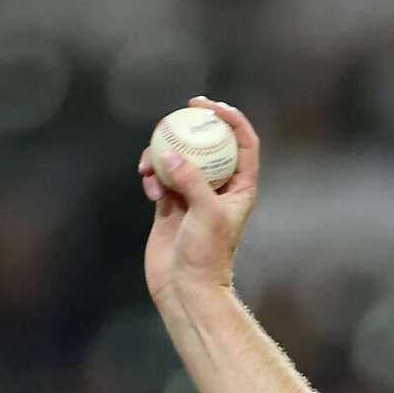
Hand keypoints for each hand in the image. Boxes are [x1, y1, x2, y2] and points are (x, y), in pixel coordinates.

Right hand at [139, 96, 260, 299]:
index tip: (210, 106)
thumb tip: (169, 151)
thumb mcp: (206, 214)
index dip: (232, 119)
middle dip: (193, 125)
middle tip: (179, 110)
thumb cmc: (206, 255)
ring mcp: (193, 194)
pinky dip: (152, 174)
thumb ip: (191, 180)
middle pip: (209, 144)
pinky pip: (160, 174)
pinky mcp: (171, 202)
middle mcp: (219, 188)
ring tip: (149, 167)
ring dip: (162, 153)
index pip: (244, 144)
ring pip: (179, 157)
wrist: (186, 286)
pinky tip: (149, 187)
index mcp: (241, 188)